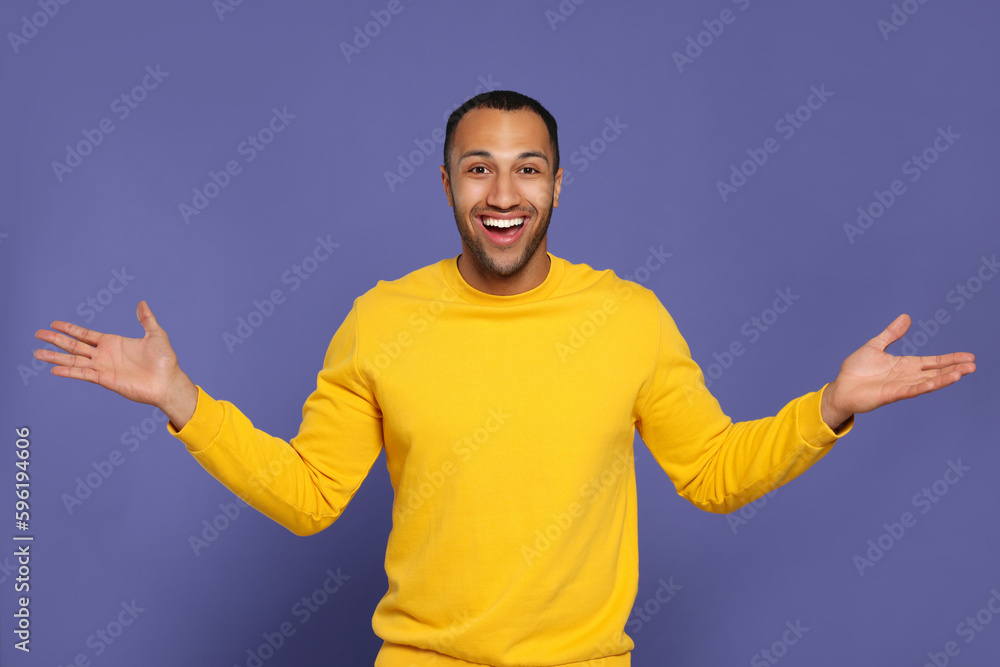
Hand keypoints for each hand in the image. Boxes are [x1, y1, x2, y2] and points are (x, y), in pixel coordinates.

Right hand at [34, 301, 197, 428]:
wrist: (168, 382)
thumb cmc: (164, 361)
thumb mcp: (156, 335)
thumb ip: (146, 319)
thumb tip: (142, 302)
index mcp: (113, 343)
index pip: (85, 334)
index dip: (70, 329)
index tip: (54, 324)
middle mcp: (104, 355)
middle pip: (74, 345)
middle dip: (56, 340)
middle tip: (38, 334)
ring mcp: (103, 367)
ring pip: (73, 360)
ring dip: (55, 357)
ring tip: (37, 352)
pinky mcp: (105, 379)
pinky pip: (83, 374)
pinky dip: (68, 372)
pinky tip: (53, 369)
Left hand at [820, 314, 975, 429]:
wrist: (841, 388)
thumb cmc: (856, 370)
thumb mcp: (875, 346)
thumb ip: (891, 334)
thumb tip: (907, 317)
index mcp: (906, 365)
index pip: (933, 361)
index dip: (950, 359)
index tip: (969, 357)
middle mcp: (907, 376)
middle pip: (936, 372)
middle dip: (954, 369)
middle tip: (973, 365)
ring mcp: (901, 386)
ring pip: (928, 382)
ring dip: (944, 378)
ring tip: (962, 373)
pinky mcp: (891, 394)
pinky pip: (911, 390)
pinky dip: (924, 386)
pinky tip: (936, 383)